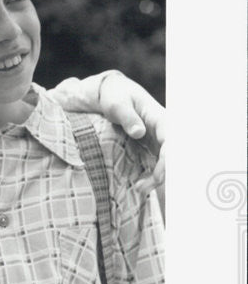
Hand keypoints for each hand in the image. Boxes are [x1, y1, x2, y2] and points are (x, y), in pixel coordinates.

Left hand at [53, 71, 165, 195]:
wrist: (111, 94)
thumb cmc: (115, 96)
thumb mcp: (117, 104)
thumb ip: (128, 117)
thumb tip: (139, 132)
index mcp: (160, 118)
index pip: (171, 141)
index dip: (167, 160)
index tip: (158, 175)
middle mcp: (163, 130)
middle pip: (171, 155)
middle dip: (162, 174)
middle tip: (143, 187)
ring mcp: (158, 139)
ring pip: (165, 162)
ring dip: (156, 178)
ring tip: (139, 190)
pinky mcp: (151, 146)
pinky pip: (156, 163)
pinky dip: (150, 175)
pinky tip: (139, 185)